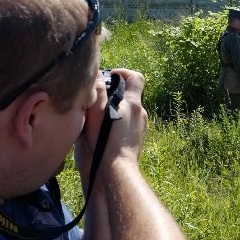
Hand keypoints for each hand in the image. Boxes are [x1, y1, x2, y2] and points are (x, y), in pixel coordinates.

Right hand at [75, 69, 147, 189]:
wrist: (118, 167)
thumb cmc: (105, 139)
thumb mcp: (97, 112)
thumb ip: (99, 91)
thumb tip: (98, 75)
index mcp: (133, 103)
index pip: (136, 77)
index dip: (124, 72)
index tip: (111, 75)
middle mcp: (141, 112)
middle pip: (132, 94)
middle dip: (117, 93)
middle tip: (100, 98)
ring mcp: (142, 126)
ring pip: (130, 110)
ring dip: (117, 109)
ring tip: (101, 117)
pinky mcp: (139, 137)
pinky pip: (130, 123)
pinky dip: (121, 122)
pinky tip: (107, 131)